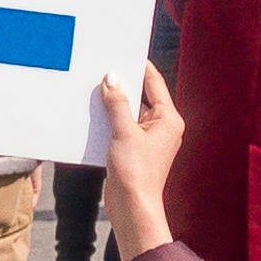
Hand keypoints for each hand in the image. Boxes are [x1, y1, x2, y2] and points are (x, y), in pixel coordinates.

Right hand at [96, 68, 182, 259]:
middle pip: (141, 97)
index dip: (140, 67)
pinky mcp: (135, 151)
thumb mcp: (123, 133)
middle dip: (122, 85)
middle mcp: (163, 127)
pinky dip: (109, 121)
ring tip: (93, 88)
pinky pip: (122, 128)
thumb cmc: (135, 172)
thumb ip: (118, 104)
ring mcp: (149, 140)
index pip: (154, 84)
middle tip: (102, 68)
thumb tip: (112, 78)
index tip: (125, 51)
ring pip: (129, 113)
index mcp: (169, 119)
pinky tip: (92, 114)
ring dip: (113, 104)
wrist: (132, 208)